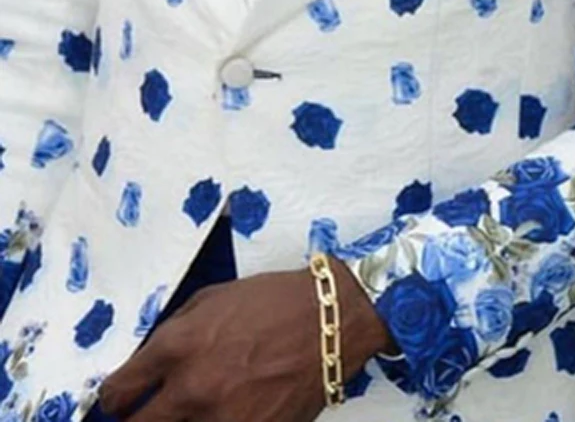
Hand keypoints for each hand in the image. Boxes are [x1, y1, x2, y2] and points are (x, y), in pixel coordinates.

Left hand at [99, 259, 392, 421]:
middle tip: (141, 414)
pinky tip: (220, 414)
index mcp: (179, 347)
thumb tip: (150, 359)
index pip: (120, 389)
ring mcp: (222, 420)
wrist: (329, 321)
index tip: (118, 399)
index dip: (113, 397)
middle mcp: (192, 389)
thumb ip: (177, 329)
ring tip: (185, 413)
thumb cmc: (271, 300)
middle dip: (134, 420)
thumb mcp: (213, 298)